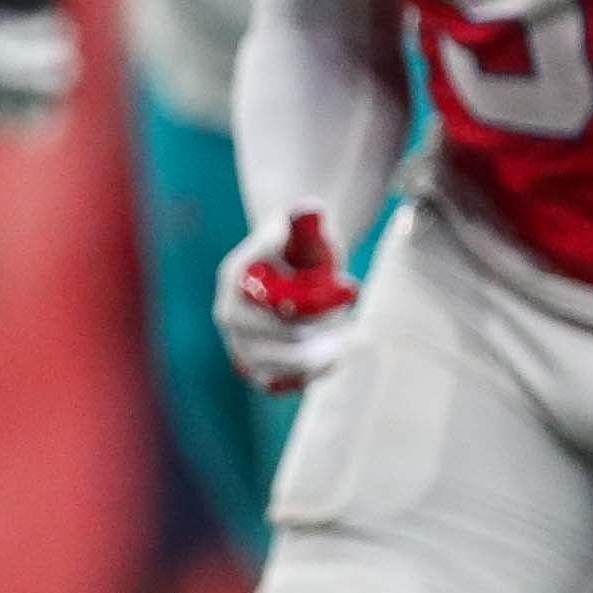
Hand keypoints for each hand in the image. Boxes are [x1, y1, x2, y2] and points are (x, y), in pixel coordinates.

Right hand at [213, 212, 363, 391]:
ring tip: (355, 342)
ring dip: (320, 361)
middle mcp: (230, 315)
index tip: (349, 296)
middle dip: (319, 341)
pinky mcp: (256, 368)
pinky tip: (338, 354)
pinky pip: (282, 384)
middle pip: (269, 347)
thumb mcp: (305, 227)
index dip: (303, 311)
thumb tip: (310, 208)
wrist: (294, 264)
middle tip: (361, 334)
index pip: (262, 308)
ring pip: (276, 372)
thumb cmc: (302, 243)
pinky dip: (313, 374)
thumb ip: (306, 219)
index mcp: (236, 278)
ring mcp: (240, 345)